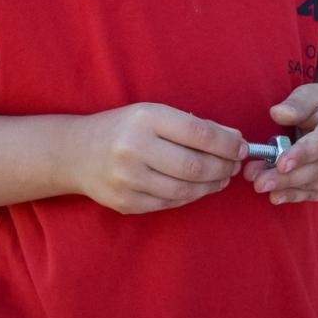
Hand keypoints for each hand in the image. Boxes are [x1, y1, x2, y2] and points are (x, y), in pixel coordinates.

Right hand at [73, 102, 245, 214]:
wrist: (76, 153)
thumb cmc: (124, 128)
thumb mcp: (153, 114)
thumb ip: (192, 125)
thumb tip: (234, 138)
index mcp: (145, 119)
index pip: (199, 133)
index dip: (227, 143)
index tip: (241, 146)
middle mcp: (134, 149)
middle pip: (195, 166)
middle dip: (224, 167)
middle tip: (234, 165)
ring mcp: (129, 179)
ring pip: (186, 189)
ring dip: (212, 184)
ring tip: (222, 177)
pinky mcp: (126, 203)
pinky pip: (170, 203)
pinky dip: (191, 196)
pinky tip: (200, 187)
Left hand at [246, 83, 317, 203]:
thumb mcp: (312, 95)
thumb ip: (296, 104)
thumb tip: (277, 113)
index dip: (304, 153)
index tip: (281, 164)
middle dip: (288, 177)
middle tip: (259, 181)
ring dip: (287, 187)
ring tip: (260, 184)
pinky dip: (296, 195)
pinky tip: (276, 196)